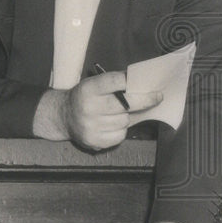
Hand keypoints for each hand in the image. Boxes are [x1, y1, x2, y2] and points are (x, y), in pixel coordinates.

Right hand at [34, 71, 161, 149]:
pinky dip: (121, 130)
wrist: (63, 116)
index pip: (115, 82)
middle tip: (158, 97)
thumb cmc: (87, 97)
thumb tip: (145, 84)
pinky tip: (113, 125)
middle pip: (126, 105)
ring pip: (125, 121)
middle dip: (145, 100)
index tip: (149, 83)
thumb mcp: (95, 84)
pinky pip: (120, 135)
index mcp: (89, 89)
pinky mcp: (94, 140)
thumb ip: (117, 83)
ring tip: (120, 113)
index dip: (132, 82)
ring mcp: (91, 126)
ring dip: (128, 117)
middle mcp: (88, 107)